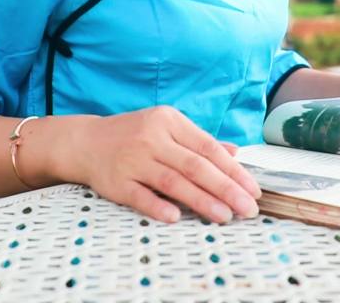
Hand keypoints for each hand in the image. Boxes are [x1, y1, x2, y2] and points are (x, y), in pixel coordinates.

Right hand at [76, 106, 261, 223]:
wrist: (87, 141)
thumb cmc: (134, 135)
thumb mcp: (167, 127)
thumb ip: (199, 140)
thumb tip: (235, 153)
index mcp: (169, 120)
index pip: (207, 147)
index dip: (232, 170)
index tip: (252, 189)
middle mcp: (152, 138)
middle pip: (195, 166)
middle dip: (226, 188)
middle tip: (247, 208)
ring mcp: (133, 159)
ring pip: (173, 182)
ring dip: (202, 201)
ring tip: (225, 216)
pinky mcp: (117, 181)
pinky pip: (141, 196)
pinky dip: (159, 206)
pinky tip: (177, 217)